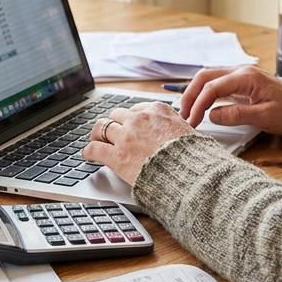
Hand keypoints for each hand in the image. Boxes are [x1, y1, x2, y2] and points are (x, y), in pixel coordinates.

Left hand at [82, 102, 196, 184]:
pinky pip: (94, 148)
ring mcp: (126, 136)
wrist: (189, 172)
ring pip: (101, 127)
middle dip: (115, 124)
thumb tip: (176, 132)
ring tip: (96, 140)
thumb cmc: (193, 156)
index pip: (137, 109)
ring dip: (98, 134)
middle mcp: (139, 119)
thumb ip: (175, 127)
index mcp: (157, 110)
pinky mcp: (117, 156)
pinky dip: (89, 151)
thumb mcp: (188, 131)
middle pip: (117, 115)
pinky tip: (88, 155)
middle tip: (112, 133)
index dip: (131, 119)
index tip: (130, 125)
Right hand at [178, 66, 281, 135]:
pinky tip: (198, 106)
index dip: (199, 104)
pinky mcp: (240, 84)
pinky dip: (204, 94)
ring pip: (208, 78)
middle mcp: (240, 71)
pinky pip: (216, 84)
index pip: (212, 87)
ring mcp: (239, 76)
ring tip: (186, 111)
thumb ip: (237, 114)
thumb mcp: (264, 117)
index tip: (192, 121)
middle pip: (205, 77)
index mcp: (246, 77)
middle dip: (190, 95)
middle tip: (182, 115)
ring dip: (194, 93)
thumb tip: (212, 115)